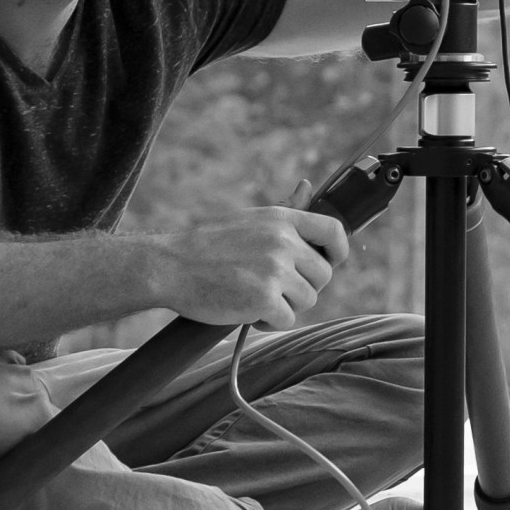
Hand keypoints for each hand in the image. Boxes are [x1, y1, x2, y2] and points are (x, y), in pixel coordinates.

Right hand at [162, 203, 349, 329]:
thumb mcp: (250, 219)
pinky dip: (269, 323)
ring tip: (255, 298)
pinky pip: (287, 319)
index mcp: (281, 218)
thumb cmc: (208, 244)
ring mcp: (275, 269)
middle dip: (304, 287)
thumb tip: (309, 186)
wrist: (171, 266)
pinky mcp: (264, 298)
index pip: (334, 230)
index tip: (328, 262)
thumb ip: (286, 208)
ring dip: (285, 306)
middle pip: (324, 274)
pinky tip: (248, 313)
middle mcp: (282, 240)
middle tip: (275, 288)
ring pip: (307, 300)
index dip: (338, 251)